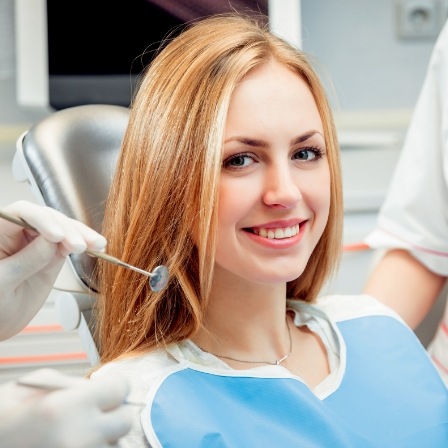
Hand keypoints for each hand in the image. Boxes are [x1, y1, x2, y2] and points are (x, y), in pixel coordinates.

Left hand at [0, 201, 106, 339]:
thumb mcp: (3, 282)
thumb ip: (27, 260)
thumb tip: (52, 242)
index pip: (22, 213)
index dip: (42, 220)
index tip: (57, 236)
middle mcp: (18, 233)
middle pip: (47, 218)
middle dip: (67, 229)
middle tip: (79, 245)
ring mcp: (36, 243)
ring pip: (63, 228)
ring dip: (81, 235)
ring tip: (95, 244)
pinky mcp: (51, 254)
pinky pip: (69, 244)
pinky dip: (84, 244)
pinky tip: (96, 247)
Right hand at [0, 369, 131, 447]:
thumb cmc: (6, 414)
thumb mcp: (40, 384)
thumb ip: (79, 385)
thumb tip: (104, 390)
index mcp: (67, 406)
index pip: (120, 389)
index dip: (114, 386)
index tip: (107, 388)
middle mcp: (77, 437)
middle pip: (124, 421)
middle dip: (114, 413)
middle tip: (97, 412)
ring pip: (113, 445)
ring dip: (102, 437)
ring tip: (78, 432)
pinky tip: (71, 444)